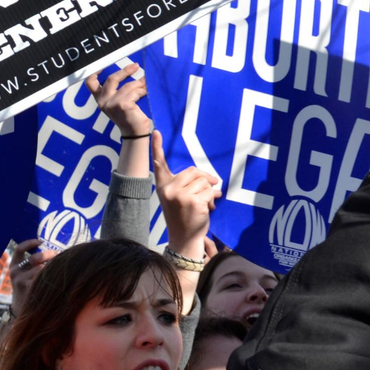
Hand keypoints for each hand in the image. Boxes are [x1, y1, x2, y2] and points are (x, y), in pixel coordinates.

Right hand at [9, 239, 57, 312]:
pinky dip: (51, 276)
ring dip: (51, 266)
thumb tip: (51, 250)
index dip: (30, 243)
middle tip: (58, 254)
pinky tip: (56, 277)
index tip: (41, 241)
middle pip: (34, 258)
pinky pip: (43, 278)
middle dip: (48, 254)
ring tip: (59, 267)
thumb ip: (32, 263)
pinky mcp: (28, 289)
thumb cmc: (27, 287)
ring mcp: (21, 281)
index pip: (20, 249)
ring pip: (41, 269)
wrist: (21, 308)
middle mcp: (15, 272)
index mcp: (13, 265)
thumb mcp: (23, 274)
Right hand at [85, 63, 151, 135]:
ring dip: (139, 84)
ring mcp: (112, 103)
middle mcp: (103, 101)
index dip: (95, 72)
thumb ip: (120, 88)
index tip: (104, 65)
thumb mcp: (120, 101)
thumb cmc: (129, 116)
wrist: (135, 133)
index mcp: (100, 99)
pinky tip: (146, 93)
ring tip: (146, 84)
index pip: (90, 83)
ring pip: (128, 86)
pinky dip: (142, 91)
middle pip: (111, 79)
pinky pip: (134, 92)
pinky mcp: (122, 105)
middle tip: (135, 66)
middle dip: (125, 71)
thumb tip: (132, 69)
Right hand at [153, 130, 220, 252]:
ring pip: (203, 181)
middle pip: (193, 171)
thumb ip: (186, 185)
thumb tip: (209, 177)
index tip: (155, 131)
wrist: (184, 239)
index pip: (159, 163)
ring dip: (210, 191)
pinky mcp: (193, 201)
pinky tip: (210, 208)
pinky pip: (210, 191)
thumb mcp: (177, 199)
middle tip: (211, 188)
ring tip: (207, 203)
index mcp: (162, 186)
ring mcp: (180, 195)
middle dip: (205, 179)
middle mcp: (168, 189)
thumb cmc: (184, 218)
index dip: (156, 146)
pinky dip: (214, 198)